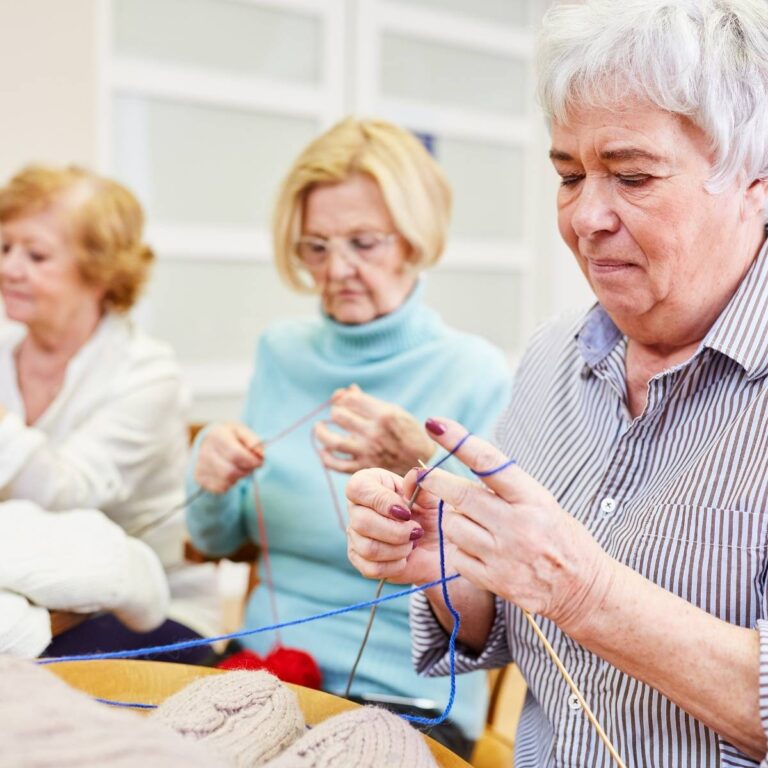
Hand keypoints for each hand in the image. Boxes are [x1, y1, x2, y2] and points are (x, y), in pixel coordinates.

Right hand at [194, 422, 263, 493]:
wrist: (210, 440)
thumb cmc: (230, 436)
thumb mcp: (242, 431)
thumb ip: (253, 441)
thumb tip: (261, 454)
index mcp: (216, 435)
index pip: (235, 454)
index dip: (251, 461)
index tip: (260, 461)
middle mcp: (204, 450)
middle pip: (230, 471)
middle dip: (246, 471)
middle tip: (251, 466)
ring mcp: (200, 465)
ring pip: (226, 481)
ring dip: (239, 477)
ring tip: (241, 468)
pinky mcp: (200, 477)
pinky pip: (221, 488)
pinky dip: (231, 483)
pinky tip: (231, 473)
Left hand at [314, 384, 433, 474]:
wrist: (422, 462)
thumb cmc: (407, 432)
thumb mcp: (394, 411)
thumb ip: (368, 402)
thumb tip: (347, 390)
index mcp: (384, 414)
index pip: (350, 400)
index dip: (344, 398)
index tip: (346, 402)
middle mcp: (374, 433)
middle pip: (339, 416)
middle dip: (336, 412)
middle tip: (339, 415)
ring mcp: (368, 452)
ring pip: (332, 441)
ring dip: (321, 432)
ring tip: (319, 428)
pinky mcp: (364, 468)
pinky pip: (337, 465)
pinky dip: (326, 458)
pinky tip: (324, 451)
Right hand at [346, 466, 452, 584]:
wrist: (440, 546)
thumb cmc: (432, 514)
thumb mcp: (431, 497)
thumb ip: (421, 485)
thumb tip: (414, 475)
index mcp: (370, 485)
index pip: (356, 488)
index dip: (381, 501)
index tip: (406, 512)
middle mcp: (357, 509)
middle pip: (361, 522)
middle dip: (395, 531)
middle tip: (416, 531)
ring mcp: (356, 536)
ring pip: (367, 547)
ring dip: (398, 548)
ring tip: (413, 543)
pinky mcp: (360, 560)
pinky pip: (371, 568)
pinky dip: (395, 565)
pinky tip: (405, 557)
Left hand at [417, 417, 612, 631]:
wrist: (583, 588)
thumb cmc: (559, 536)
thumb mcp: (541, 502)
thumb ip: (505, 489)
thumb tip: (465, 469)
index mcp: (533, 498)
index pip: (488, 462)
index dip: (458, 441)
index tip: (435, 424)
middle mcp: (518, 525)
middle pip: (460, 495)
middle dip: (436, 481)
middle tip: (424, 474)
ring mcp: (504, 555)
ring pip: (453, 525)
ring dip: (453, 519)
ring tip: (474, 523)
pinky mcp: (495, 580)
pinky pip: (457, 556)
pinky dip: (460, 549)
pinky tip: (478, 549)